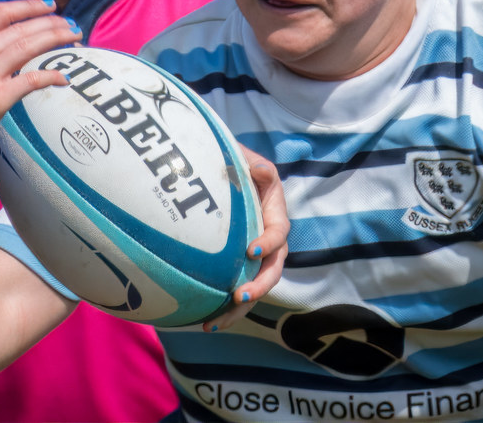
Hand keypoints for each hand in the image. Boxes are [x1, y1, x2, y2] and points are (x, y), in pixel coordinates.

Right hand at [0, 0, 79, 170]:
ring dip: (55, 40)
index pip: (0, 14)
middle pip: (19, 29)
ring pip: (27, 48)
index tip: (49, 5)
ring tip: (74, 40)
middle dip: (51, 24)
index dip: (28, 6)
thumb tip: (9, 51)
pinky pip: (29, 81)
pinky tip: (63, 79)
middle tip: (72, 25)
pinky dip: (50, 76)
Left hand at [203, 148, 288, 331]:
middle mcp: (268, 241)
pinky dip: (222, 309)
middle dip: (258, 286)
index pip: (278, 233)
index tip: (252, 249)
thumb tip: (261, 170)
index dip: (269, 242)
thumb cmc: (232, 165)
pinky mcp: (237, 268)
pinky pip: (235, 291)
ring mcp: (253, 258)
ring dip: (239, 308)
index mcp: (274, 215)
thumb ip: (256, 166)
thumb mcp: (244, 159)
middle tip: (239, 296)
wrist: (217, 173)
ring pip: (254, 288)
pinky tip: (204, 322)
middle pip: (272, 270)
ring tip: (215, 322)